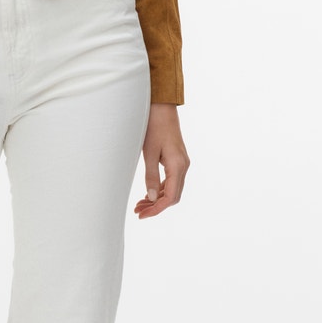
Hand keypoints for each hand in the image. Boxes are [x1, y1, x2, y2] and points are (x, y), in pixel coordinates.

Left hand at [134, 103, 189, 218]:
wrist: (162, 107)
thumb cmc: (153, 126)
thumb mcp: (149, 153)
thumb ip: (151, 177)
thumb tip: (152, 198)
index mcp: (178, 166)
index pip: (170, 197)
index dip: (156, 209)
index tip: (142, 215)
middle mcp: (183, 166)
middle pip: (173, 196)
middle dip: (156, 207)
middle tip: (138, 212)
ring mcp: (182, 163)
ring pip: (173, 189)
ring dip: (158, 199)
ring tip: (140, 205)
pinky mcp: (177, 160)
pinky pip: (172, 181)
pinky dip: (161, 190)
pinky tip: (149, 193)